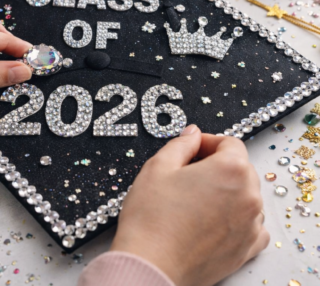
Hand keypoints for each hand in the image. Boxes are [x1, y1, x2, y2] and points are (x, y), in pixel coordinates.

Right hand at [111, 125, 269, 285]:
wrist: (150, 266)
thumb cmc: (151, 217)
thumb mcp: (159, 166)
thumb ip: (181, 143)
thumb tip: (193, 134)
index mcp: (231, 170)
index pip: (229, 143)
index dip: (208, 142)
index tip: (192, 148)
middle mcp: (249, 196)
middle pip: (240, 167)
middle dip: (216, 164)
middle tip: (189, 172)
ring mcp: (250, 225)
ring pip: (245, 194)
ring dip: (226, 189)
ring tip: (196, 197)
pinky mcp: (246, 249)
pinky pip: (250, 223)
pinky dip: (235, 216)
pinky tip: (212, 218)